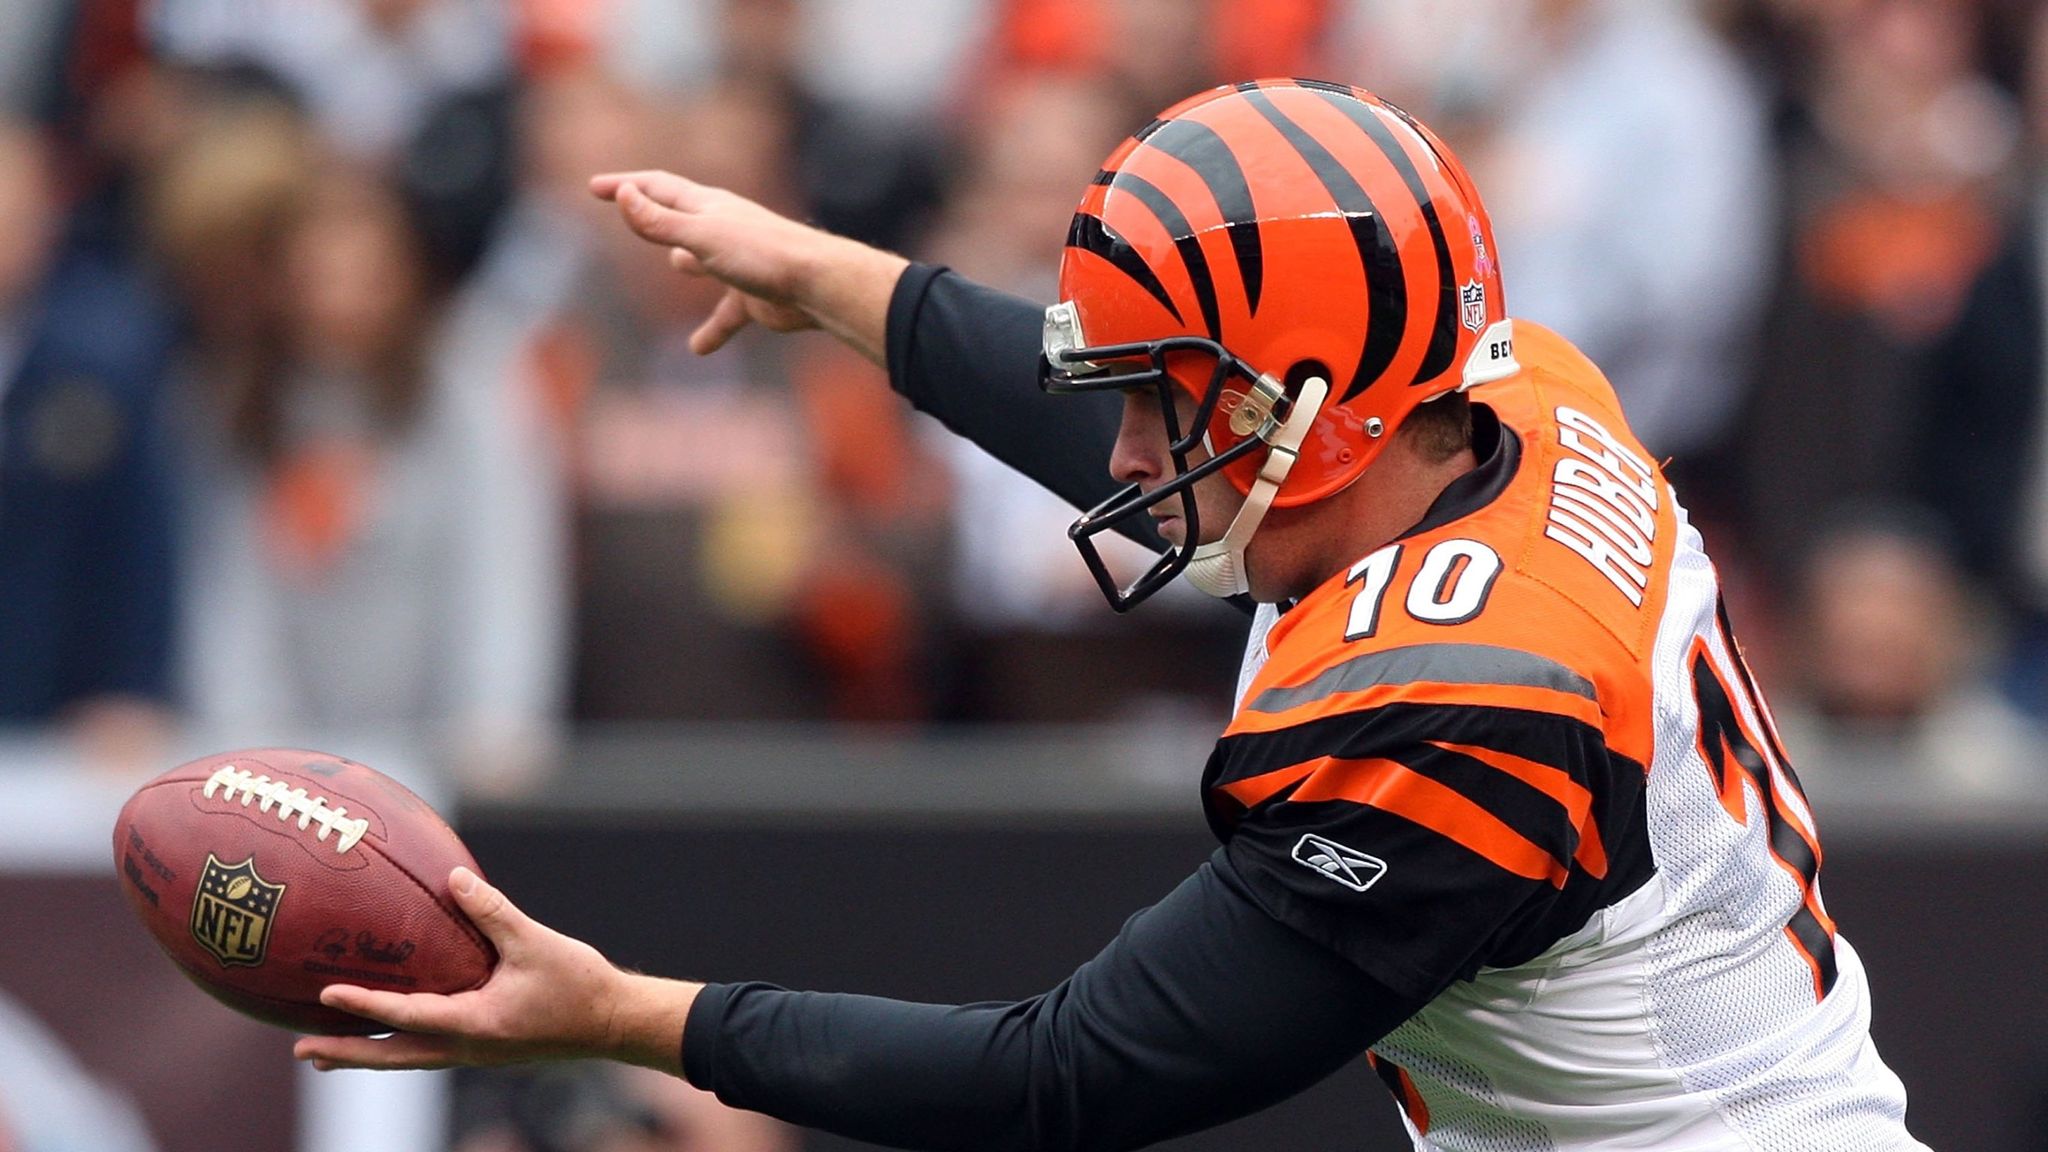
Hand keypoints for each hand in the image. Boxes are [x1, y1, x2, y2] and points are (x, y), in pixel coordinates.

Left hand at [292, 867, 697, 1073]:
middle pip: (393, 1058)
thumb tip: (453, 877)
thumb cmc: (579, 985)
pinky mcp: (484, 1046)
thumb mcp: (535, 943)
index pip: (408, 1015)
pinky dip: (397, 1044)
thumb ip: (492, 911)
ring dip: (366, 1055)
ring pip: (408, 1059)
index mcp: (475, 1024)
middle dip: (347, 1054)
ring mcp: (474, 1052)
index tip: (327, 994)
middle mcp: (466, 1047)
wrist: (614, 1023)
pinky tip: (391, 1031)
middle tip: (302, 1051)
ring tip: (326, 1054)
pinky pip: (428, 1048)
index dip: (366, 1004)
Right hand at [590, 170, 906, 364]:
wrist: (816, 284)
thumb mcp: (701, 237)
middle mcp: (723, 229)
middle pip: (681, 217)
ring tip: (677, 268)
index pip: (658, 188)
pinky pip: (727, 314)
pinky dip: (712, 330)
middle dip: (656, 216)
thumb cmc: (762, 253)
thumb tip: (624, 196)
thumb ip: (660, 222)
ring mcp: (740, 263)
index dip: (625, 186)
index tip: (596, 187)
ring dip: (689, 264)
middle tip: (633, 213)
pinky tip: (698, 349)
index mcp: (708, 207)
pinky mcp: (754, 296)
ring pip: (705, 262)